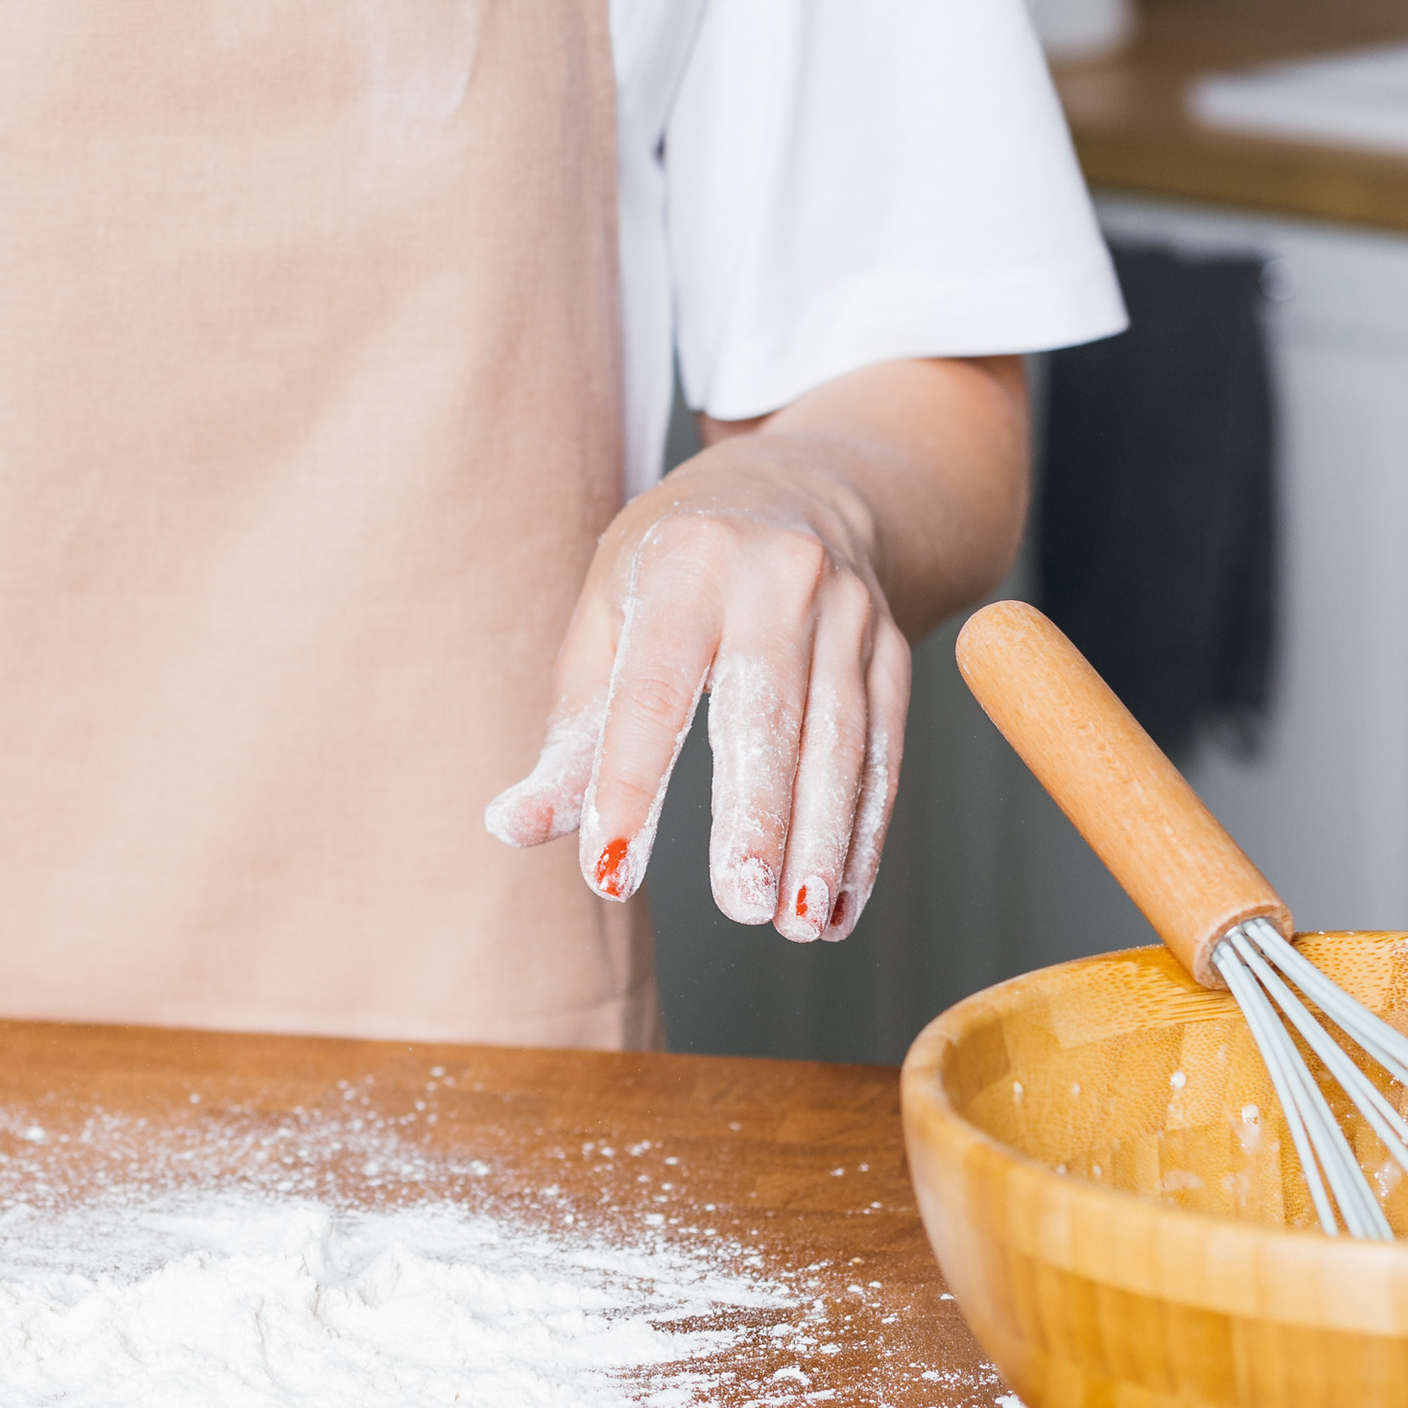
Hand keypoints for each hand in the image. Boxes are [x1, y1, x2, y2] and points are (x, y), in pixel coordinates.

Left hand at [479, 362, 1026, 945]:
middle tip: (742, 904)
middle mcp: (776, 576)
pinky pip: (884, 749)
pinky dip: (864, 831)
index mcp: (685, 561)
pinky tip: (839, 900)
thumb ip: (571, 727)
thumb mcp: (610, 611)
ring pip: (839, 738)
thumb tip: (514, 827)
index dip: (629, 781)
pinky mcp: (893, 648)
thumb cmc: (679, 563)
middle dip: (758, 814)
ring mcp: (847, 610)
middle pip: (767, 708)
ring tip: (797, 921)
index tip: (609, 869)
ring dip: (822, 838)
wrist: (808, 486)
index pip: (655, 686)